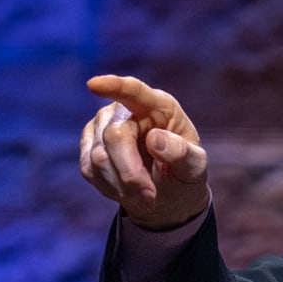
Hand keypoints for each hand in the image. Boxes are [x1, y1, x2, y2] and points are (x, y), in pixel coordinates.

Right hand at [79, 74, 207, 229]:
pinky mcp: (88, 145)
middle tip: (150, 196)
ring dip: (123, 185)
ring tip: (144, 194)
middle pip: (114, 136)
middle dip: (131, 173)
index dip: (114, 86)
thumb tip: (155, 139)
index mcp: (158, 106)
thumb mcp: (194, 167)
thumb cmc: (183, 173)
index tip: (95, 85)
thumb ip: (182, 154)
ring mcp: (102, 125)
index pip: (135, 91)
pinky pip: (89, 168)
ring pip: (99, 156)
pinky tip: (127, 190)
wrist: (166, 193)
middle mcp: (125, 110)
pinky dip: (110, 187)